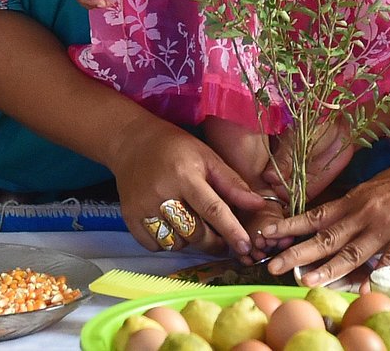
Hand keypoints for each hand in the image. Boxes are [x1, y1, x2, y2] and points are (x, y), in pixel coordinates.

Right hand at [106, 111, 263, 255]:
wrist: (133, 142)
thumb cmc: (176, 148)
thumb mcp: (207, 156)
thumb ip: (232, 182)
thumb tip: (258, 205)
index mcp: (185, 174)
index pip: (213, 209)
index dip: (231, 230)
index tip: (245, 247)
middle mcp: (163, 193)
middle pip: (195, 233)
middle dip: (214, 242)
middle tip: (223, 241)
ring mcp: (143, 208)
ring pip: (176, 242)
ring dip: (190, 241)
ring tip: (193, 223)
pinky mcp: (130, 218)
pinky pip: (156, 245)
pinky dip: (168, 242)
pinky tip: (173, 225)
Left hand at [257, 119, 389, 285]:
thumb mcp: (380, 186)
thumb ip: (360, 205)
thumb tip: (340, 221)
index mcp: (357, 198)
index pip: (317, 214)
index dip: (292, 226)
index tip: (268, 235)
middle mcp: (366, 211)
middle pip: (326, 236)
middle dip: (297, 252)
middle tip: (271, 266)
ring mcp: (386, 226)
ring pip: (351, 251)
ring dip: (327, 268)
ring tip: (304, 281)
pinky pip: (388, 262)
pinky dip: (375, 276)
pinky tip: (363, 290)